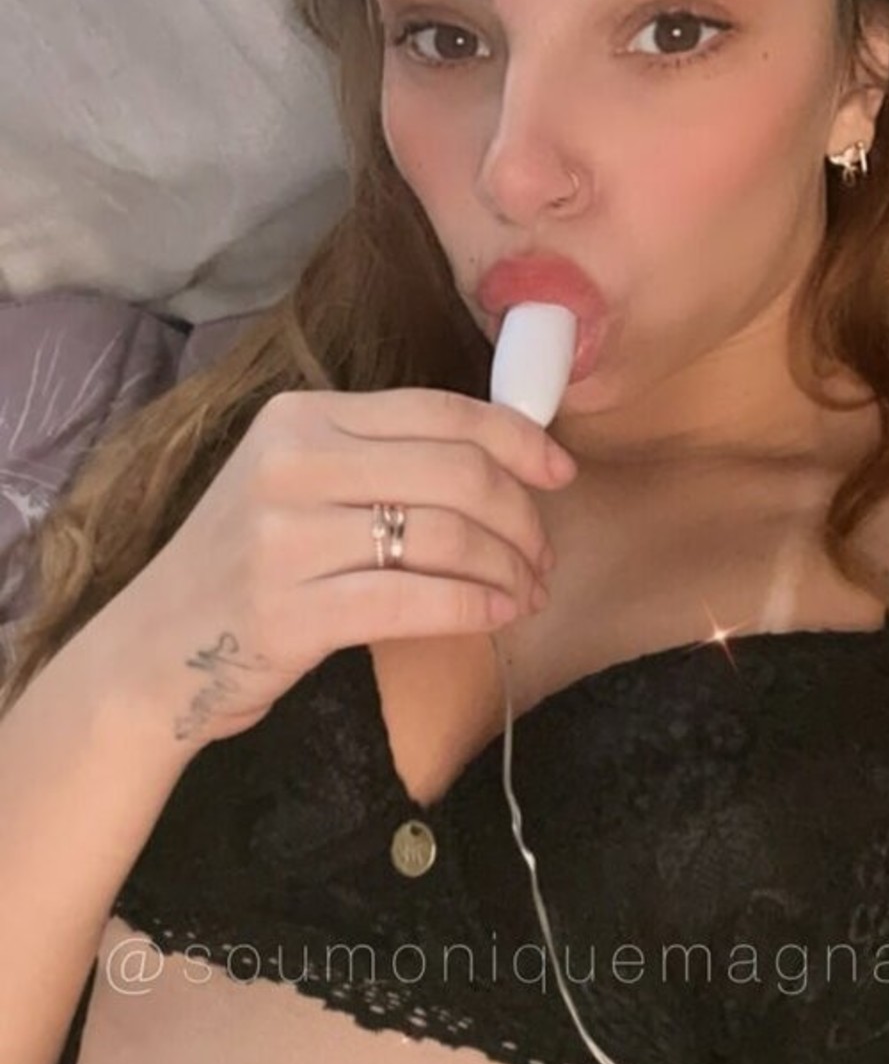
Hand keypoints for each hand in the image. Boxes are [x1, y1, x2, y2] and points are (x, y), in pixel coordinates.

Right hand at [102, 387, 575, 749]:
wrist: (155, 651)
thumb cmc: (247, 568)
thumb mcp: (296, 485)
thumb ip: (379, 461)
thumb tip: (503, 458)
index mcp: (300, 419)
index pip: (439, 411)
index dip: (517, 439)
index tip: (559, 474)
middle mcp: (291, 464)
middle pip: (456, 473)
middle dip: (520, 517)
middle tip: (541, 556)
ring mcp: (285, 538)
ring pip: (446, 537)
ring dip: (507, 569)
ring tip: (525, 592)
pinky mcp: (291, 611)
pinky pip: (416, 600)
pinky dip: (474, 607)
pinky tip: (497, 616)